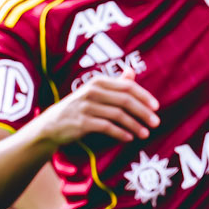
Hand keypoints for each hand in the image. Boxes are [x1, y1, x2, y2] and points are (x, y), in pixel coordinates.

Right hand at [37, 74, 159, 147]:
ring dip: (134, 125)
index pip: (127, 86)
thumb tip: (132, 71)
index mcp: (98, 81)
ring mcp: (86, 107)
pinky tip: (129, 138)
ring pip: (117, 115)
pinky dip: (120, 133)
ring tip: (145, 134)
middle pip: (125, 100)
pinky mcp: (81, 122)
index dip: (144, 96)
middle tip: (156, 122)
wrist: (52, 124)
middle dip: (143, 112)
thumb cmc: (80, 107)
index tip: (157, 107)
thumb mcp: (95, 92)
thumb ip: (115, 83)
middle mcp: (92, 91)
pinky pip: (106, 127)